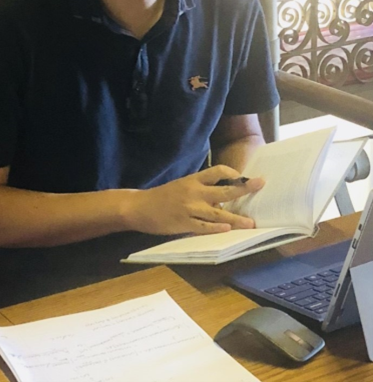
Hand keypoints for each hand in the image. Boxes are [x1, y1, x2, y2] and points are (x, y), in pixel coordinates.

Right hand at [123, 165, 264, 235]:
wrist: (140, 206)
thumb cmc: (164, 196)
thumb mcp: (183, 186)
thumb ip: (201, 190)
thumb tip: (223, 199)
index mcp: (193, 180)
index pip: (218, 171)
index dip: (233, 174)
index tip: (244, 179)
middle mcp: (194, 192)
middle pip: (224, 191)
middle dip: (244, 189)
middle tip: (260, 185)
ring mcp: (189, 209)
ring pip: (218, 214)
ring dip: (236, 219)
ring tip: (250, 222)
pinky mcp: (184, 223)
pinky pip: (204, 227)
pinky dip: (216, 228)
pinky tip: (228, 230)